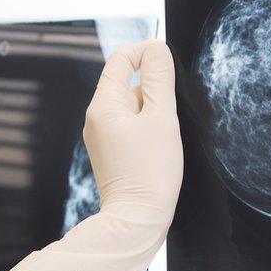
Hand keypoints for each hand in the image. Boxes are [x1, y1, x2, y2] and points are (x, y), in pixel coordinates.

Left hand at [3, 40, 182, 270]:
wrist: (136, 220)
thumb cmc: (150, 173)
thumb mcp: (161, 118)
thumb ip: (159, 79)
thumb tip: (156, 49)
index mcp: (103, 105)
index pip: (121, 59)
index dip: (145, 51)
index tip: (168, 57)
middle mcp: (97, 118)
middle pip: (127, 82)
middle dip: (154, 87)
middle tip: (173, 109)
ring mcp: (102, 137)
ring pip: (132, 106)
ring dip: (154, 110)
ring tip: (167, 134)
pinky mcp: (112, 153)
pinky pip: (131, 127)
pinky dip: (148, 128)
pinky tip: (160, 146)